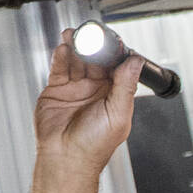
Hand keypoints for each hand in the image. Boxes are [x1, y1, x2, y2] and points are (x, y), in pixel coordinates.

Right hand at [33, 30, 142, 172]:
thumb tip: (135, 62)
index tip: (112, 41)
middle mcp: (94, 91)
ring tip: (75, 35)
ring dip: (76, 47)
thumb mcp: (118, 114)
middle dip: (92, 46)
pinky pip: (59, 69)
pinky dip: (61, 57)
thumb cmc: (93, 146)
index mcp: (113, 96)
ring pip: (76, 61)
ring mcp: (75, 90)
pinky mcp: (56, 91)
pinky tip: (64, 49)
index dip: (113, 53)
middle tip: (90, 34)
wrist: (65, 158)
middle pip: (94, 60)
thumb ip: (125, 86)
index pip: (115, 67)